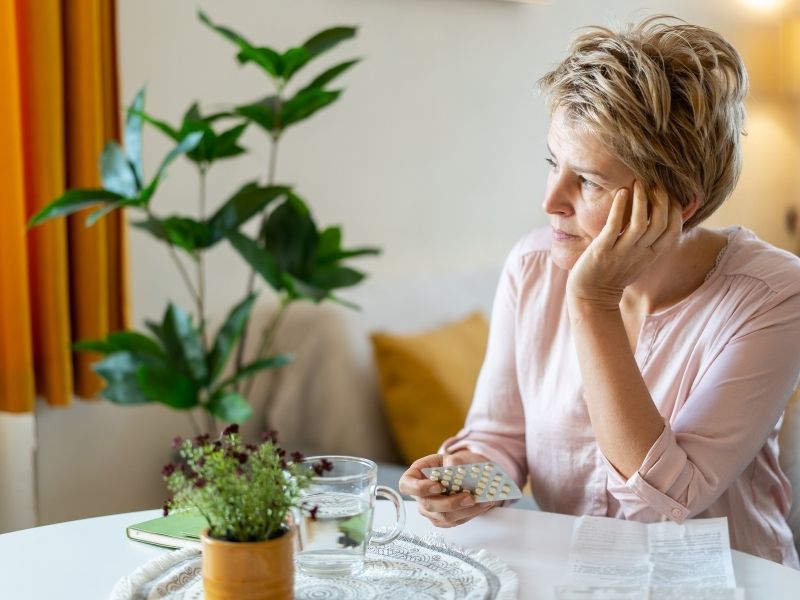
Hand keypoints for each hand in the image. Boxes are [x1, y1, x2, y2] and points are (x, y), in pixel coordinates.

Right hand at [398, 450, 498, 527]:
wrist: (462, 474)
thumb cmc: (452, 464)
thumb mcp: (451, 457)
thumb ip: (453, 462)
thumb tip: (455, 469)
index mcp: (414, 477)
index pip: (406, 486)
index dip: (419, 488)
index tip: (438, 486)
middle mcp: (419, 497)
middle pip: (429, 505)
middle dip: (451, 503)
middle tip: (469, 497)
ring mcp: (430, 511)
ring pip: (445, 517)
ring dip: (466, 510)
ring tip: (484, 501)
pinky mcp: (443, 520)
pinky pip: (456, 521)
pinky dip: (471, 513)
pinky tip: (483, 505)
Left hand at [566, 181, 682, 309]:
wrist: (591, 296)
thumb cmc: (615, 274)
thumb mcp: (640, 260)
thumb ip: (651, 242)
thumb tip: (662, 219)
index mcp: (652, 255)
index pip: (674, 230)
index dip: (676, 210)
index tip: (670, 193)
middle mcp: (640, 253)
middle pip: (661, 223)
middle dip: (661, 200)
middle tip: (655, 183)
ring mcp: (621, 252)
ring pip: (640, 223)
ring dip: (641, 200)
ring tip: (639, 183)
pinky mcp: (602, 250)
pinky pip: (614, 226)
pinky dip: (619, 207)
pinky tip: (621, 192)